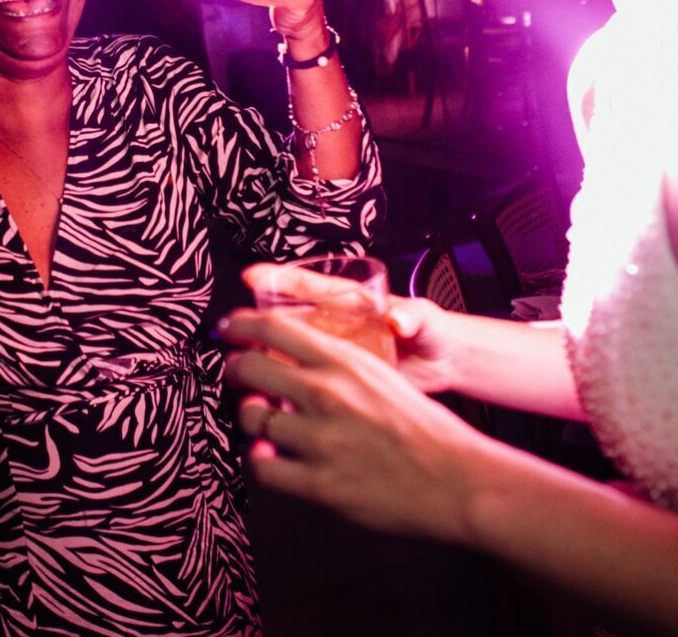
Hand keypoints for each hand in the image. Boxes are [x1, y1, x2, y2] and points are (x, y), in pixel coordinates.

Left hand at [220, 304, 495, 542]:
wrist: (456, 480)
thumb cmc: (425, 429)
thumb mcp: (383, 374)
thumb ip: (339, 364)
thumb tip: (297, 357)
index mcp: (344, 361)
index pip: (272, 328)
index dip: (239, 325)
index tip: (228, 330)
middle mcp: (326, 394)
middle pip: (247, 367)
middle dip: (233, 370)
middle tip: (235, 375)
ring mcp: (320, 439)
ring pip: (251, 417)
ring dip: (249, 418)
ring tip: (260, 421)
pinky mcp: (319, 483)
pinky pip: (262, 467)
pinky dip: (258, 460)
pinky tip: (268, 456)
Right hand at [239, 262, 462, 394]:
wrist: (444, 367)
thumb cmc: (434, 333)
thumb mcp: (425, 320)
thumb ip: (413, 317)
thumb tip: (401, 320)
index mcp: (350, 303)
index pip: (308, 287)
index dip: (278, 279)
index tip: (250, 276)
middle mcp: (334, 326)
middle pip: (287, 321)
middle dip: (257, 322)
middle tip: (233, 328)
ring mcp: (333, 355)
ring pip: (290, 354)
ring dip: (267, 358)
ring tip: (243, 366)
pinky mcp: (337, 383)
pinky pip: (305, 384)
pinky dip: (288, 390)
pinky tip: (272, 401)